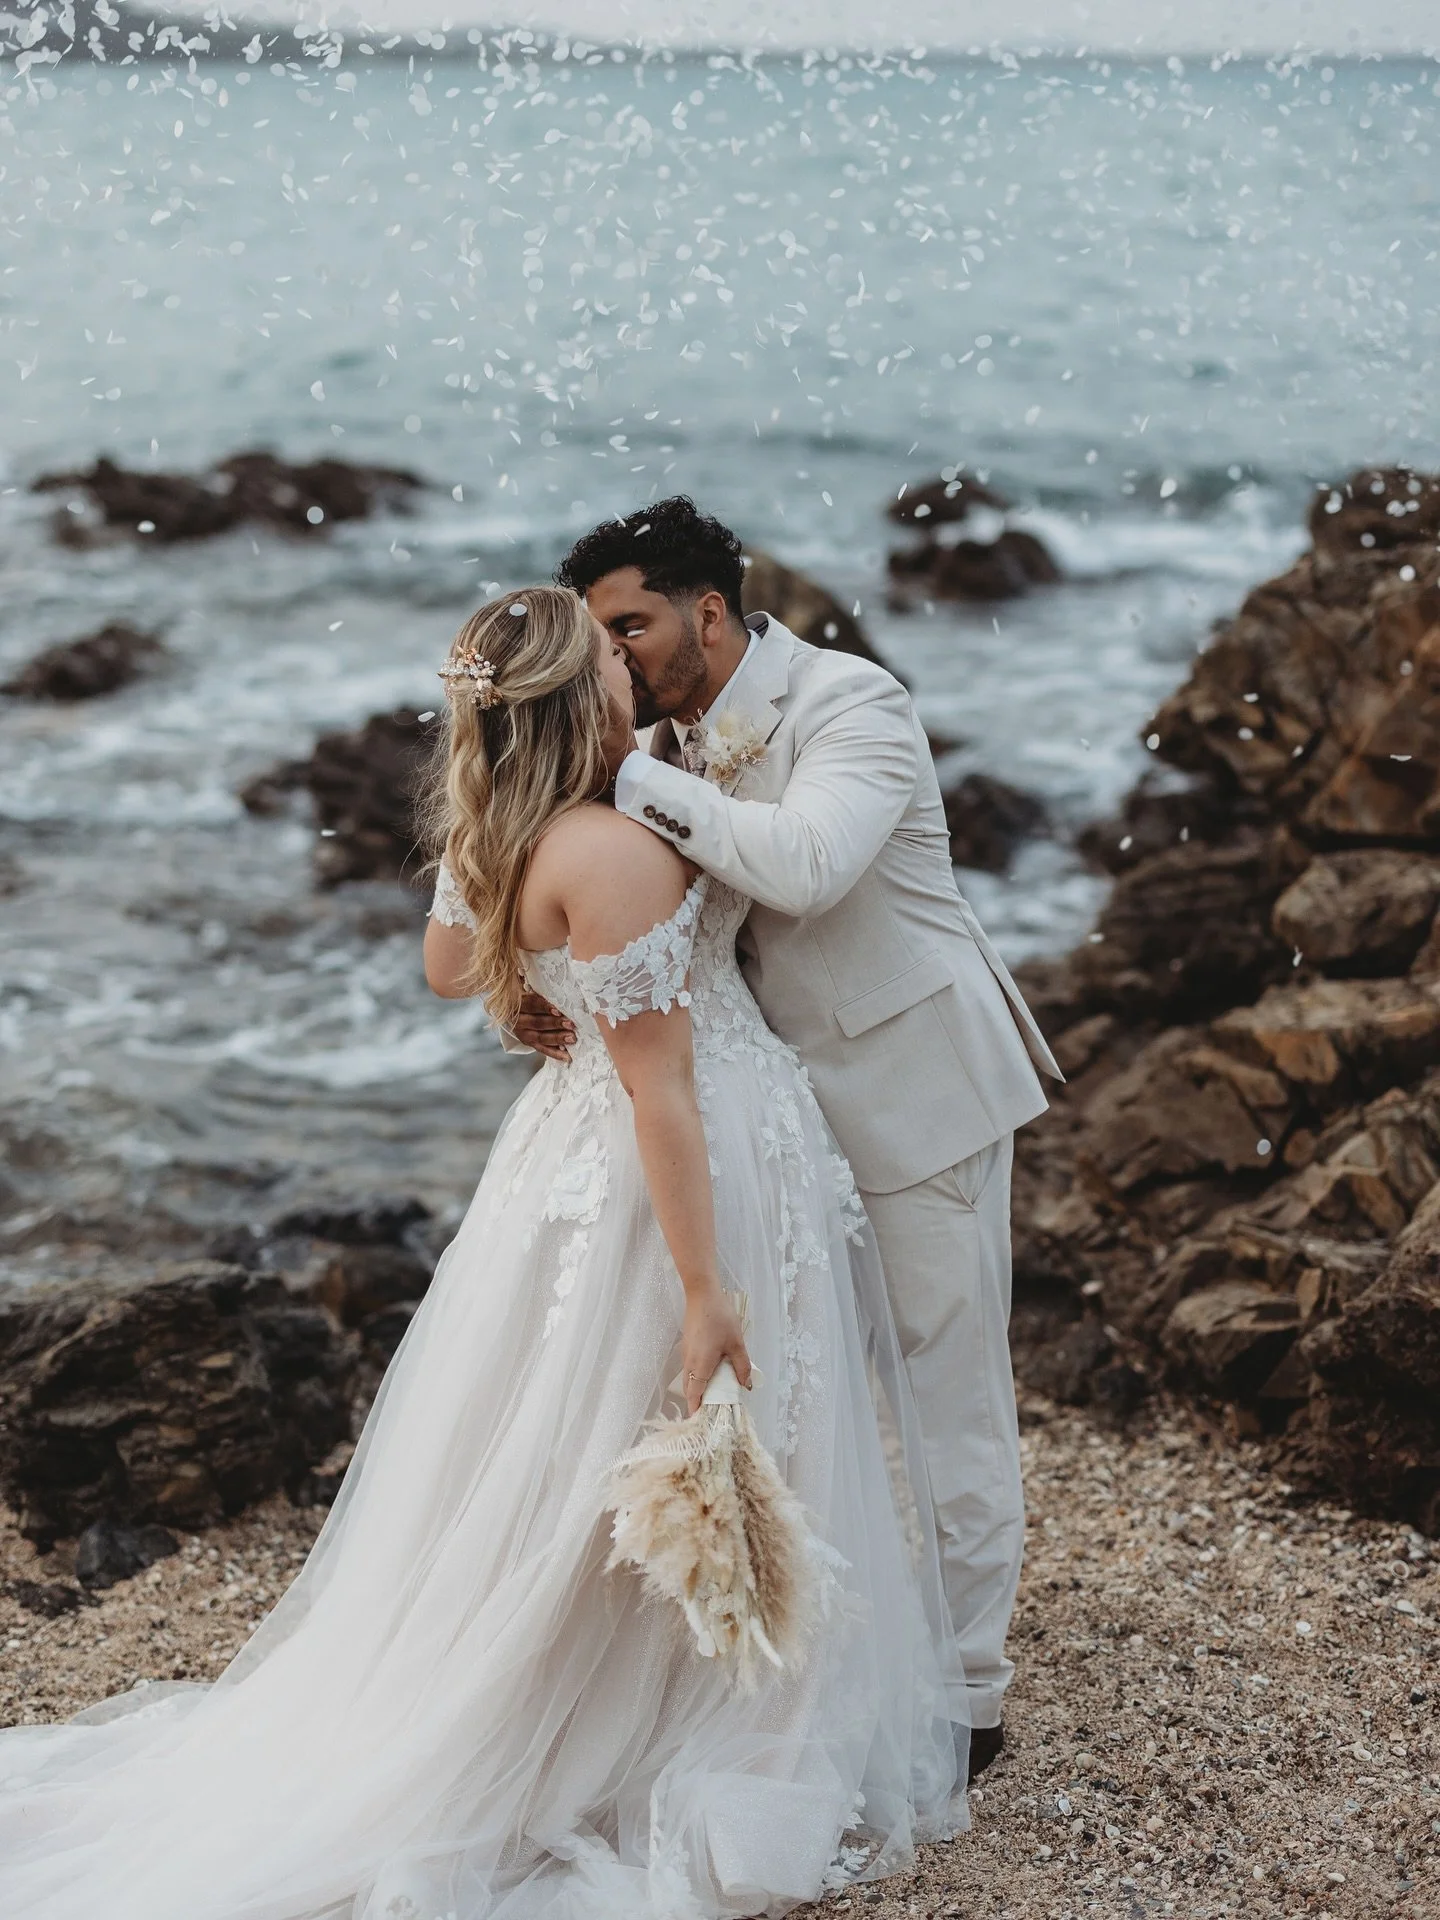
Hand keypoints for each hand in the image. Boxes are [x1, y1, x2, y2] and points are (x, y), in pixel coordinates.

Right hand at [510, 990, 576, 1063]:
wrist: (520, 1013)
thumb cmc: (534, 1001)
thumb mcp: (535, 994)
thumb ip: (546, 995)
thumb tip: (566, 997)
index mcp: (520, 1005)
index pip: (532, 1004)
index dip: (545, 1007)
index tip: (558, 1010)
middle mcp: (519, 1021)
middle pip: (537, 1022)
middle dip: (555, 1024)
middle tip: (571, 1024)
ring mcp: (524, 1035)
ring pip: (541, 1038)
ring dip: (557, 1038)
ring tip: (572, 1038)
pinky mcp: (530, 1044)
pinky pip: (543, 1050)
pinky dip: (556, 1053)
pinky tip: (567, 1056)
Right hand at [681, 1284, 752, 1414]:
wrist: (702, 1294)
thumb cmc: (720, 1318)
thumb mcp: (736, 1343)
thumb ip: (742, 1366)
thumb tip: (746, 1386)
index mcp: (700, 1366)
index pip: (694, 1395)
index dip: (697, 1411)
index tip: (702, 1423)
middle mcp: (689, 1363)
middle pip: (690, 1390)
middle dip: (699, 1402)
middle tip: (714, 1411)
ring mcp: (686, 1354)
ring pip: (690, 1379)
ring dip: (699, 1389)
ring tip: (717, 1394)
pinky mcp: (687, 1346)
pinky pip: (691, 1368)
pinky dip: (698, 1377)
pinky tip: (713, 1373)